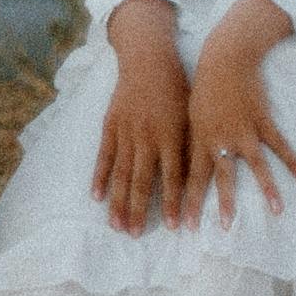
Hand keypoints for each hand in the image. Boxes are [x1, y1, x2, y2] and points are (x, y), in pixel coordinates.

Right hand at [90, 0, 188, 228]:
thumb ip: (191, 147)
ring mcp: (126, 132)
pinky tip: (96, 197)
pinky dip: (100, 177)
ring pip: (121, 174)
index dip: (174, 204)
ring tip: (117, 226)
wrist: (149, 59)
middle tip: (137, 236)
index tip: (176, 228)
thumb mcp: (192, 116)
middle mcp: (147, 137)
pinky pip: (104, 156)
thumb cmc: (178, 88)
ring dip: (119, 202)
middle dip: (140, 211)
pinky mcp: (111, 126)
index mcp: (171, 135)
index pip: (174, 178)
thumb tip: (199, 179)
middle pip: (143, 181)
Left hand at [181, 0, 295, 223]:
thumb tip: (185, 169)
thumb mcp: (190, 117)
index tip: (184, 226)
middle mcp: (221, 139)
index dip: (189, 202)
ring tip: (277, 211)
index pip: (192, 178)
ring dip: (267, 189)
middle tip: (226, 227)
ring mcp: (243, 130)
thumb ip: (193, 144)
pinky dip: (293, 162)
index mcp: (200, 140)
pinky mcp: (262, 121)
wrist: (224, 59)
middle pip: (222, 177)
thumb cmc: (204, 88)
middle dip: (224, 203)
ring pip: (256, 165)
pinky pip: (280, 146)